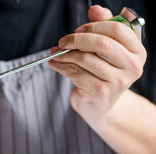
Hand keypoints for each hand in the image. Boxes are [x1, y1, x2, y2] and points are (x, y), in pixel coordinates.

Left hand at [49, 5, 146, 123]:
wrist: (101, 106)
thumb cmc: (102, 73)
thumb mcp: (106, 50)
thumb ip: (103, 27)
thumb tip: (96, 9)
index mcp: (137, 51)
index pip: (117, 29)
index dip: (94, 26)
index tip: (77, 29)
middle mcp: (132, 66)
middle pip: (102, 43)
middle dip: (77, 39)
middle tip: (62, 41)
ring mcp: (117, 81)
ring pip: (86, 58)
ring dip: (65, 54)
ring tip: (54, 53)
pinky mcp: (100, 92)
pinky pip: (76, 72)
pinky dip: (61, 66)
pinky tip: (54, 63)